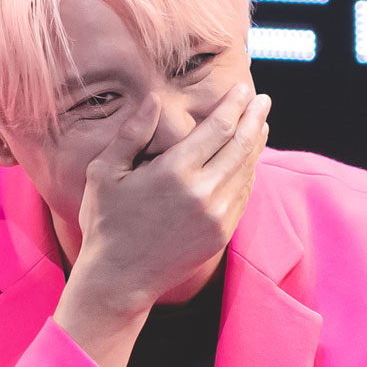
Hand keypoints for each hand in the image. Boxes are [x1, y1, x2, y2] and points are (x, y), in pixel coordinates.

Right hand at [55, 85, 268, 366]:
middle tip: (262, 99)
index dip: (235, 104)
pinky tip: (247, 158)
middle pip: (241, 145)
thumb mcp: (105, 173)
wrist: (119, 278)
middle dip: (255, 117)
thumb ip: (131, 134)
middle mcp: (202, 193)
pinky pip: (243, 194)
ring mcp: (216, 216)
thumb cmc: (106, 221)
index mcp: (174, 172)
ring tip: (259, 123)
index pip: (219, 128)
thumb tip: (154, 100)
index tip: (244, 88)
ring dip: (255, 143)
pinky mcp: (221, 234)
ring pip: (246, 170)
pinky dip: (249, 171)